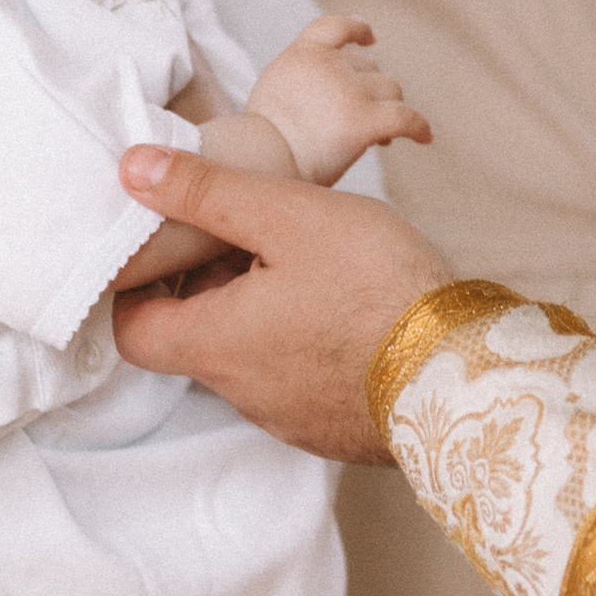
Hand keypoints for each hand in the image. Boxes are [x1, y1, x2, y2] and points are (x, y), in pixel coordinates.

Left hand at [112, 148, 453, 459]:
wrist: (463, 372)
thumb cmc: (376, 287)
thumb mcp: (288, 216)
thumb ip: (208, 190)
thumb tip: (133, 168)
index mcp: (216, 344)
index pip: (132, 328)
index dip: (138, 284)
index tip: (167, 243)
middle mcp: (241, 392)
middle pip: (193, 338)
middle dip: (208, 285)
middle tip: (245, 233)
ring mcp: (288, 417)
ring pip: (248, 357)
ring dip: (258, 312)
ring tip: (303, 261)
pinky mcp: (332, 427)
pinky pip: (295, 380)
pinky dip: (300, 342)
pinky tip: (343, 305)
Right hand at [248, 13, 430, 187]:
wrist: (260, 160)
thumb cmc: (260, 142)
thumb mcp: (275, 94)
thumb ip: (302, 85)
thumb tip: (327, 103)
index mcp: (302, 54)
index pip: (335, 27)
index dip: (356, 30)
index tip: (369, 38)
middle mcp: (329, 64)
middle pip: (368, 69)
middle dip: (370, 91)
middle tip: (361, 122)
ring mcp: (349, 90)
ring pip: (390, 91)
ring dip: (388, 108)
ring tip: (381, 141)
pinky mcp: (365, 119)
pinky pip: (406, 117)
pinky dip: (419, 127)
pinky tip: (424, 138)